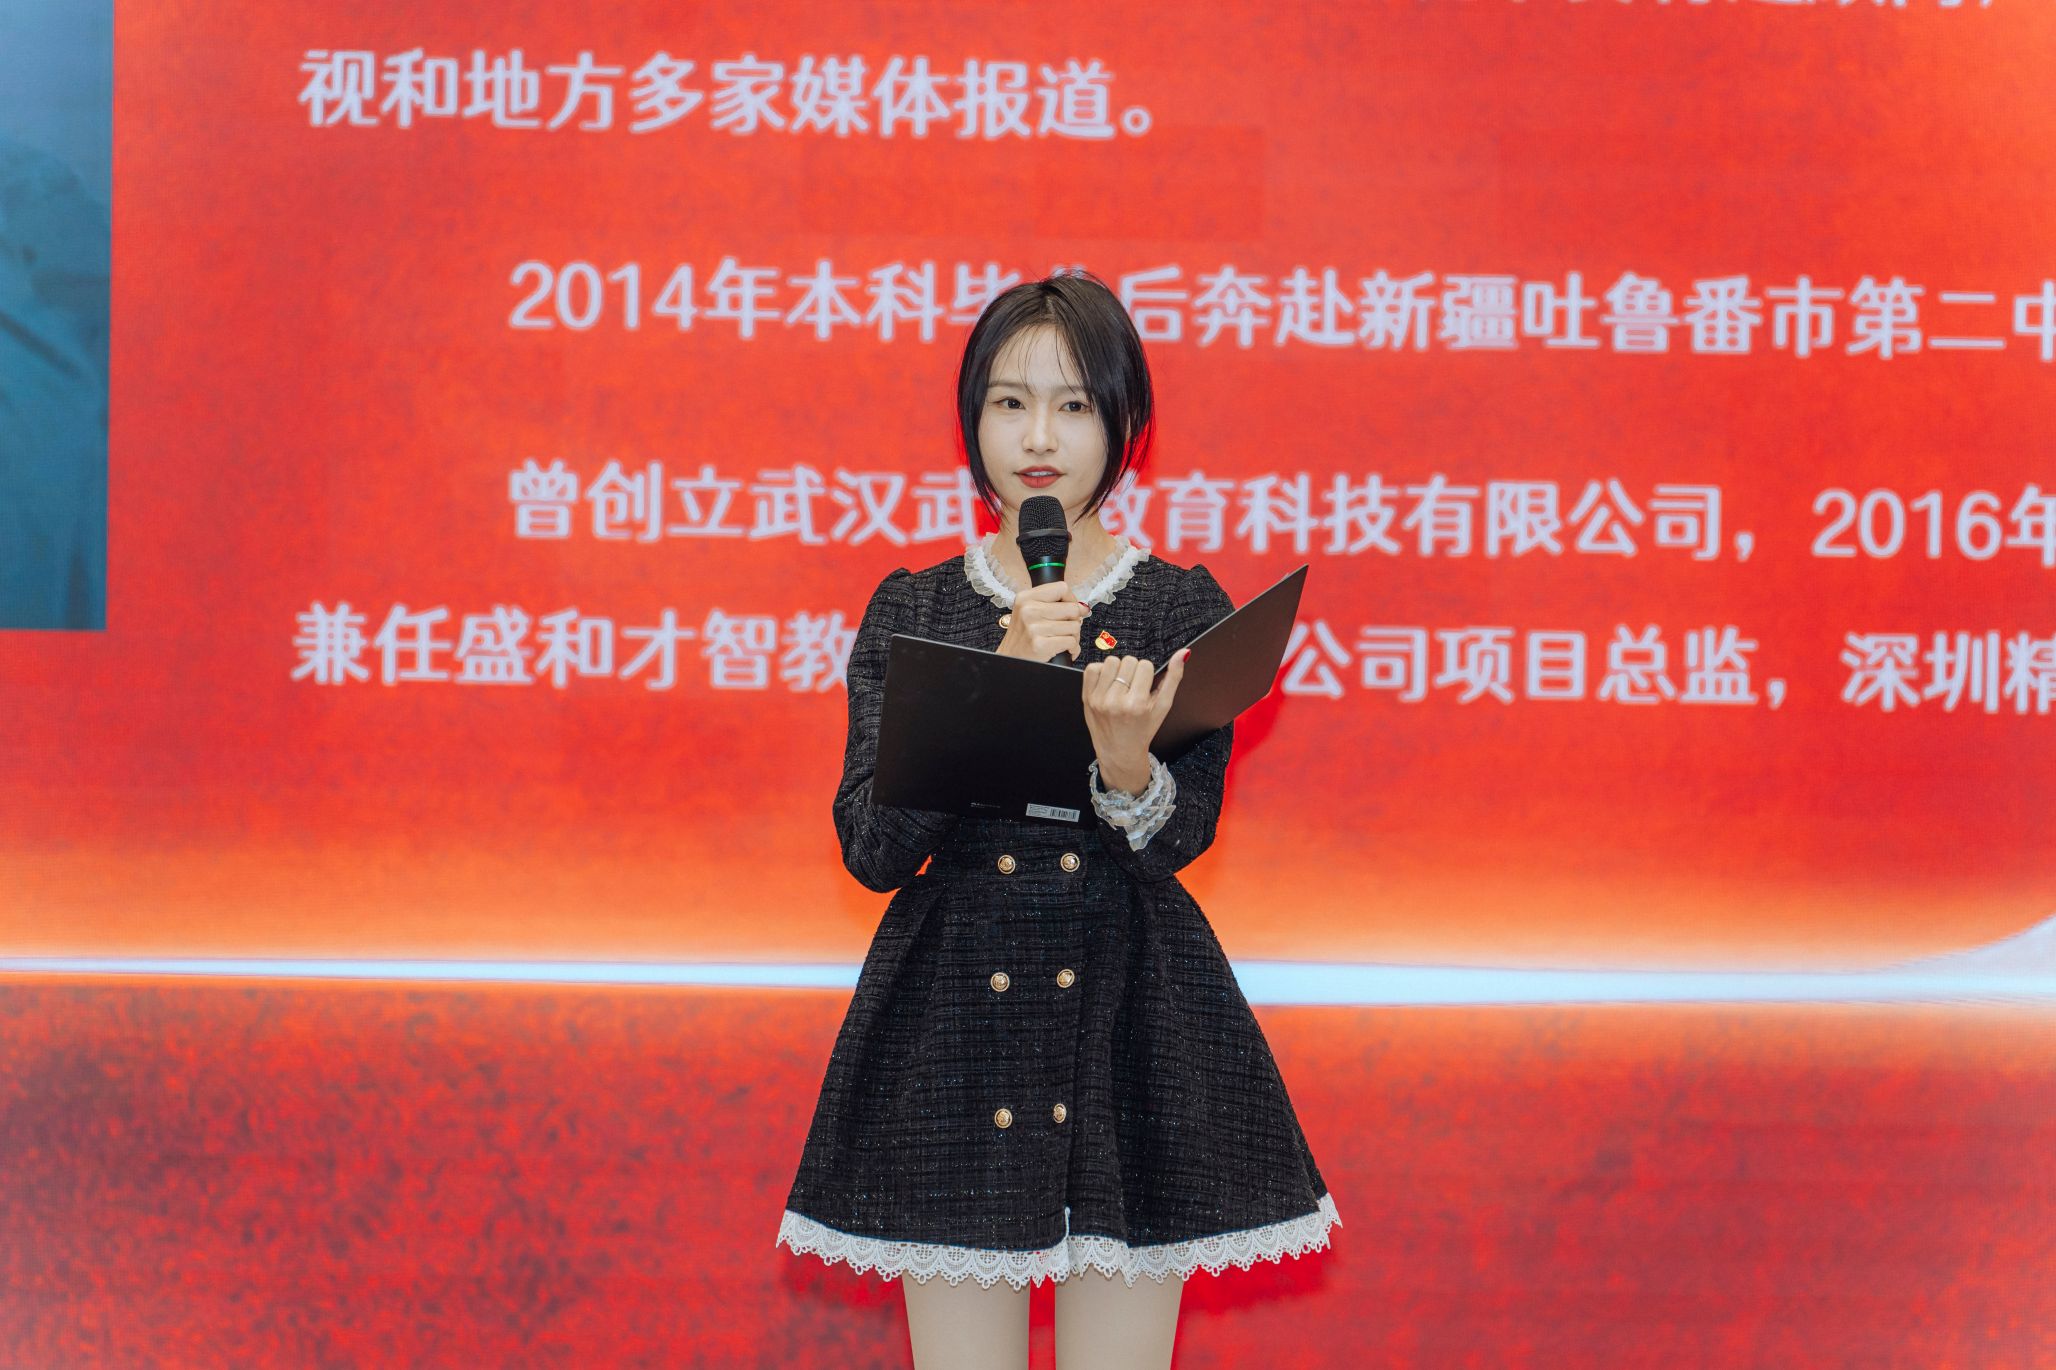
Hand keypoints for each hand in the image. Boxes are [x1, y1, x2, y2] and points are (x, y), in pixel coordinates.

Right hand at [995, 580, 1090, 662]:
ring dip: (1074, 637)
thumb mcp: (1029, 612)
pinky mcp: (1040, 644)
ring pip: (1074, 626)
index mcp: (1025, 598)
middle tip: (1065, 630)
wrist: (1009, 661)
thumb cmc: (1023, 638)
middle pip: (1072, 608)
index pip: (1062, 588)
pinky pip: (1071, 642)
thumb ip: (1053, 605)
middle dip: (1075, 621)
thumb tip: (1082, 607)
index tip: (1070, 610)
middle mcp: (1028, 610)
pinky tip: (1063, 650)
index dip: (1072, 600)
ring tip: (1062, 641)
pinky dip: (1072, 648)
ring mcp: (1034, 627)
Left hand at [1081, 650, 1188, 793]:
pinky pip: (1091, 669)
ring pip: (1111, 662)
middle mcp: (1116, 702)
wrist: (1120, 751)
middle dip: (1133, 671)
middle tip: (1133, 687)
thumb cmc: (1143, 729)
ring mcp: (1099, 700)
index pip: (1145, 665)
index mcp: (1137, 704)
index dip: (1147, 673)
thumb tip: (1183, 653)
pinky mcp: (1086, 698)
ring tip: (1121, 685)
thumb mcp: (1163, 707)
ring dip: (1117, 670)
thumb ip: (1174, 678)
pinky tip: (1108, 684)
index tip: (1145, 685)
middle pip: (1128, 661)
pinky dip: (1101, 672)